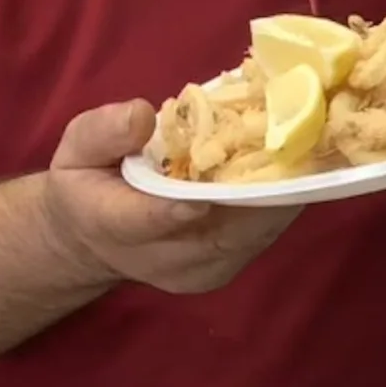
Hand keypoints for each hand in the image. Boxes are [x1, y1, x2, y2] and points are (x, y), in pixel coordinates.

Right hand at [40, 101, 302, 294]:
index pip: (150, 219)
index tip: (214, 186)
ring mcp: (197, 270)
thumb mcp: (76, 148)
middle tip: (297, 143)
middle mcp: (160, 257)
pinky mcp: (222, 269)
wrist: (94, 240)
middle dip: (259, 188)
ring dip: (281, 194)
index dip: (184, 205)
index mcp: (111, 223)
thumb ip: (103, 132)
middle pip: (219, 230)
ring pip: (250, 234)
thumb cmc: (87, 184)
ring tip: (309, 149)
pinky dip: (280, 203)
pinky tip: (298, 170)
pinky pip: (259, 236)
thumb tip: (142, 115)